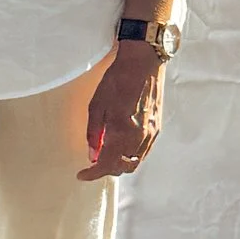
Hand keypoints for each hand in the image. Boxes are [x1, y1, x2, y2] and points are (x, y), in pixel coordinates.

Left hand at [82, 46, 164, 181]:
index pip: (107, 165)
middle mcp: (140, 138)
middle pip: (124, 168)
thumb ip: (94, 133)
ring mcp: (151, 134)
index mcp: (122, 133)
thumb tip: (92, 154)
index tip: (82, 175)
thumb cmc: (116, 81)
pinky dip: (131, 155)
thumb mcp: (96, 106)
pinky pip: (144, 151)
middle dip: (107, 170)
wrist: (143, 63)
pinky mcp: (157, 128)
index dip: (93, 174)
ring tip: (106, 155)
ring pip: (135, 162)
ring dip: (120, 164)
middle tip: (93, 165)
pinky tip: (121, 146)